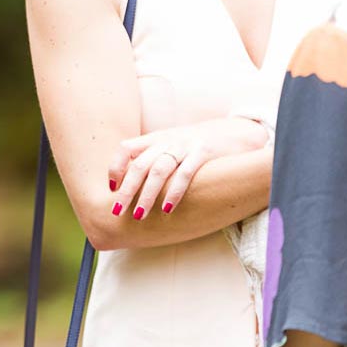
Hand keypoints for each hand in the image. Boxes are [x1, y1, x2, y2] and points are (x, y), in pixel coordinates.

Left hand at [107, 117, 269, 219]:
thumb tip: (133, 184)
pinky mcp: (204, 152)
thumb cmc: (198, 145)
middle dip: (126, 189)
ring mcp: (185, 145)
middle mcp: (167, 140)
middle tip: (116, 211)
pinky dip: (174, 191)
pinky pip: (185, 173)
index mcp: (156, 138)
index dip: (115, 167)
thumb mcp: (173, 146)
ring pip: (159, 170)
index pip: (126, 148)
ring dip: (147, 194)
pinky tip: (167, 208)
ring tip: (138, 215)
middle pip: (140, 164)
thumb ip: (154, 158)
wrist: (234, 132)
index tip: (111, 188)